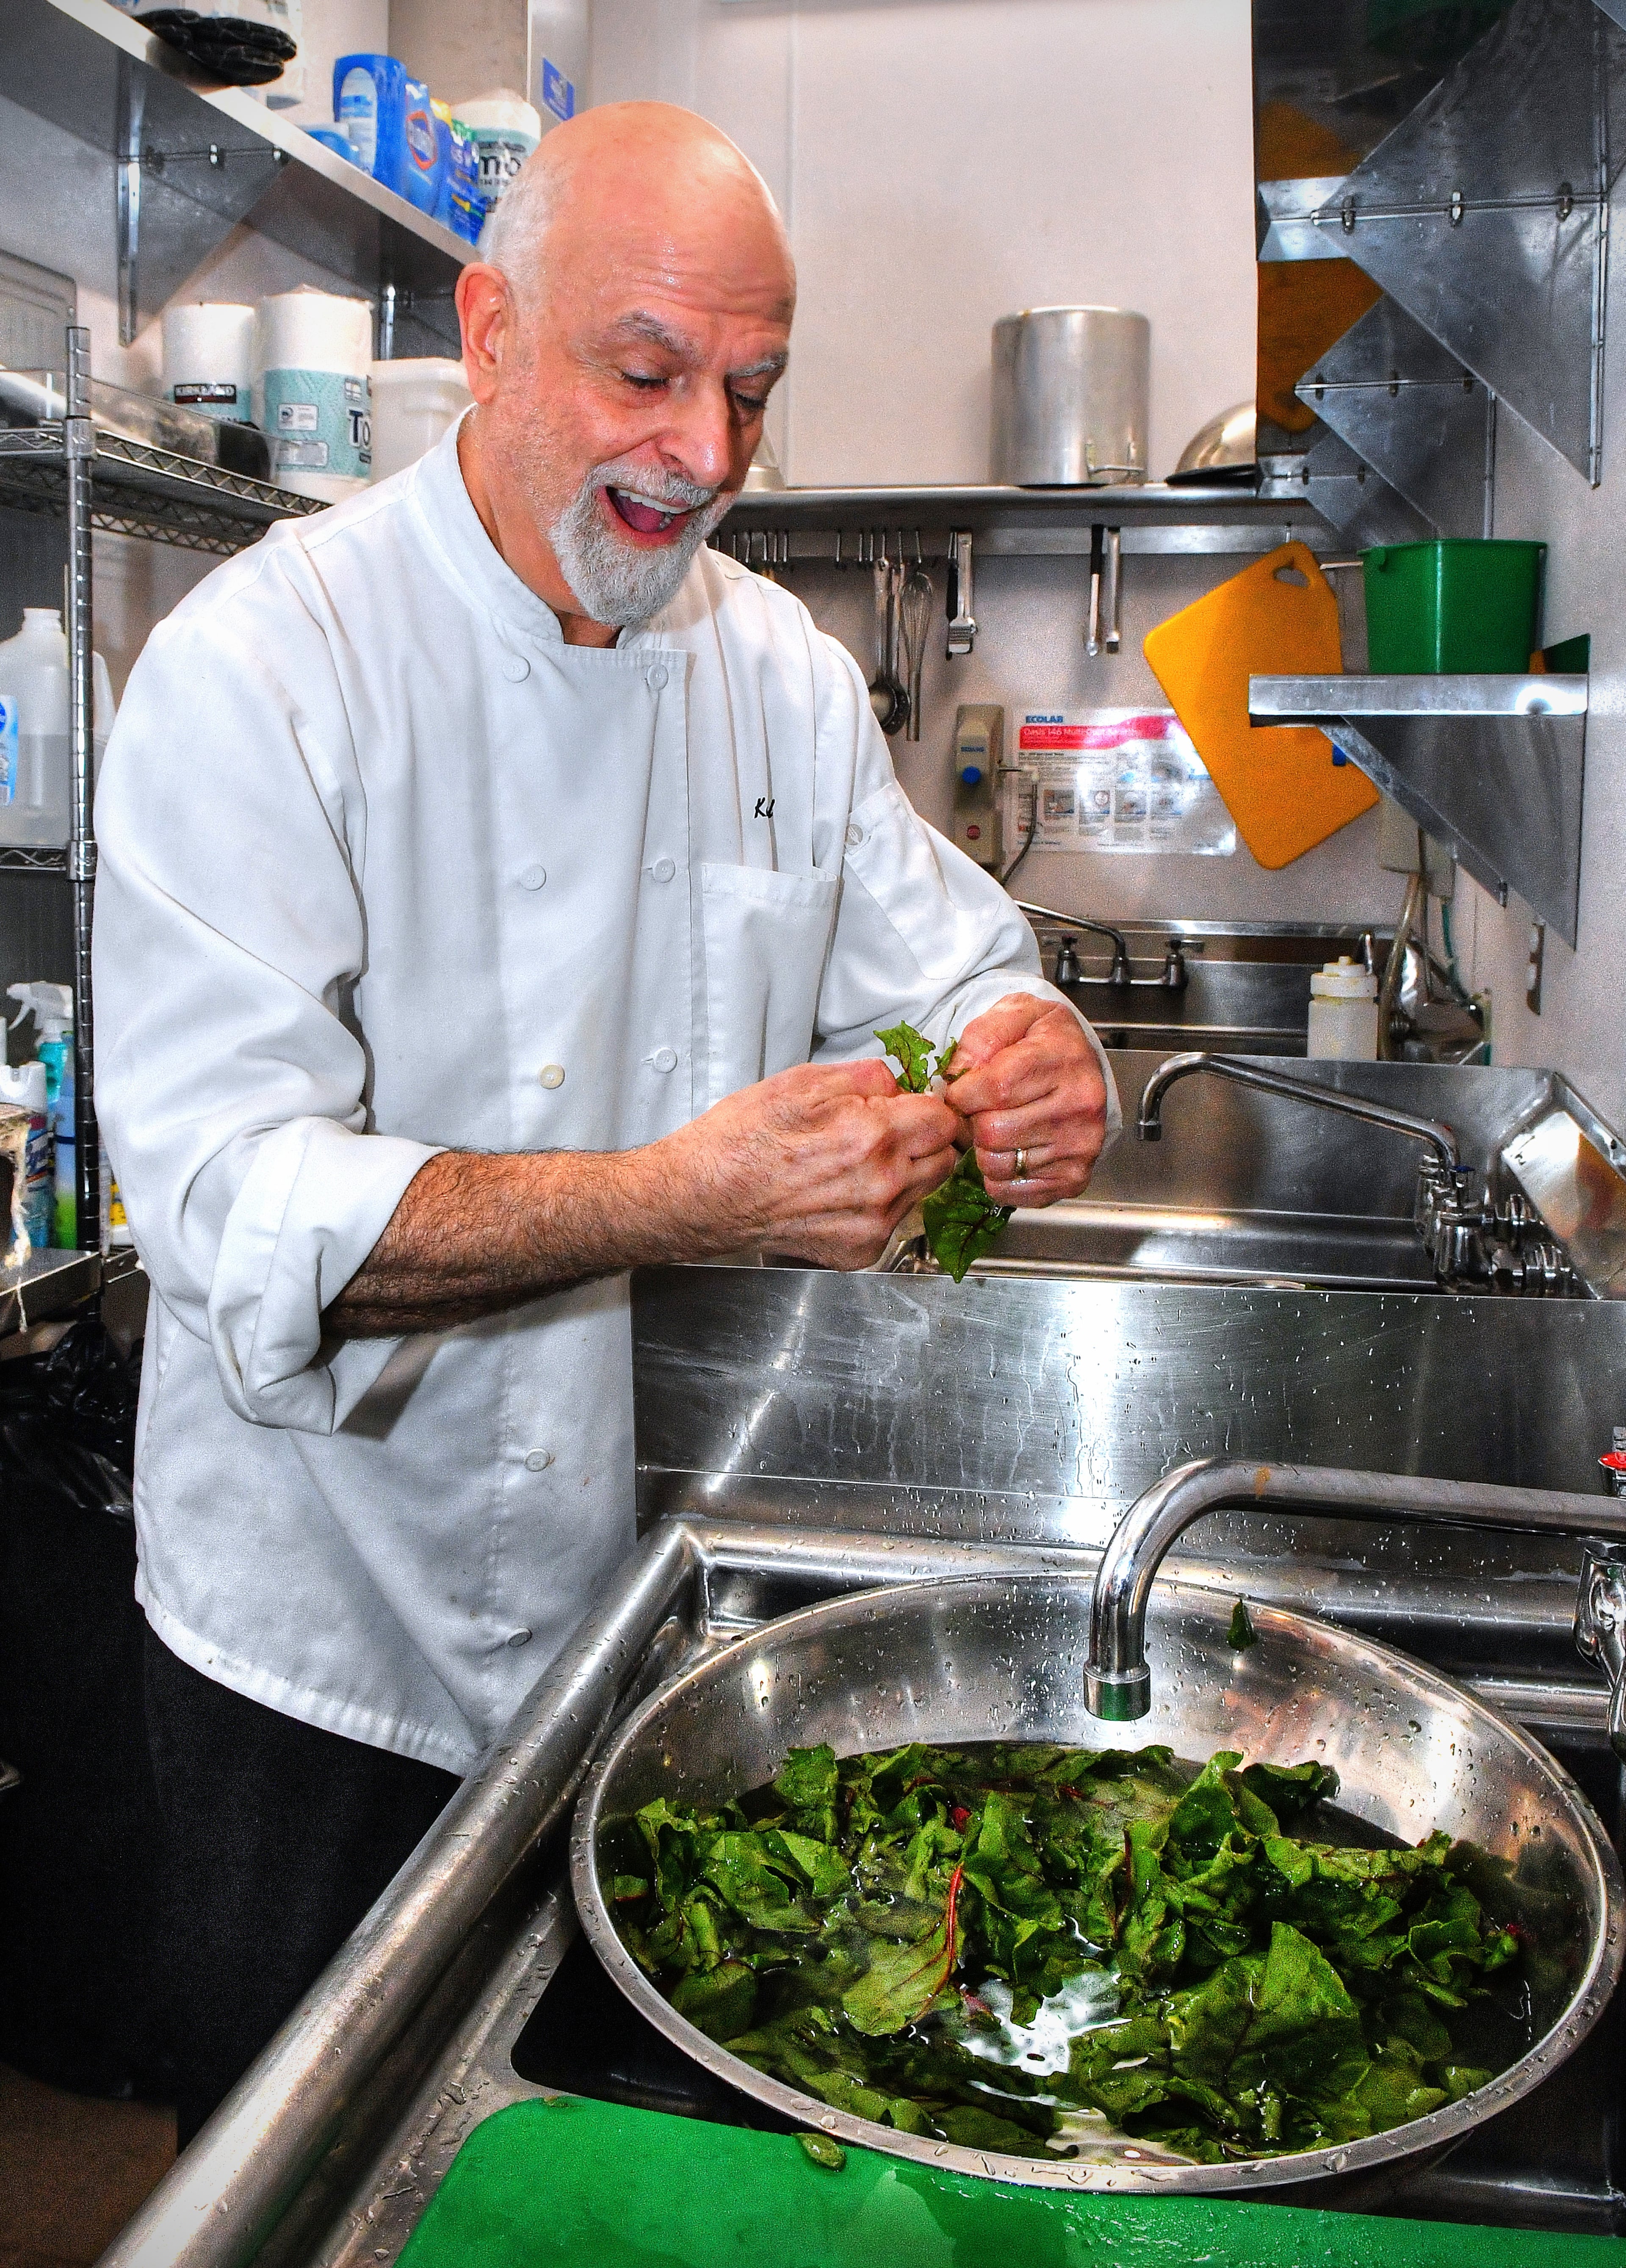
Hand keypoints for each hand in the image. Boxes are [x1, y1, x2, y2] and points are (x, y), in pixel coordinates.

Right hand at [649, 1059, 960, 1268]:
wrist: (703, 1197)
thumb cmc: (742, 1141)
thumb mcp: (803, 1082)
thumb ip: (867, 1077)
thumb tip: (902, 1083)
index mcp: (871, 1137)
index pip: (945, 1120)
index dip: (930, 1105)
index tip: (915, 1104)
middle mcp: (880, 1187)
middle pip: (945, 1157)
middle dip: (926, 1138)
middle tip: (891, 1129)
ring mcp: (872, 1226)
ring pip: (924, 1190)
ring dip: (906, 1171)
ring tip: (859, 1160)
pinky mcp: (860, 1251)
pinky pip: (895, 1221)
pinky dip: (881, 1204)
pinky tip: (843, 1189)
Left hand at [943, 994, 1107, 1206]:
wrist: (1080, 1063)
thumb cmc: (1041, 1040)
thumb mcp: (1014, 1013)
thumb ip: (981, 1036)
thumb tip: (955, 1080)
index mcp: (1062, 1061)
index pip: (995, 1089)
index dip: (963, 1094)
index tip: (962, 1091)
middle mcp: (1078, 1107)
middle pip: (992, 1131)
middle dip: (973, 1121)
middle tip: (981, 1110)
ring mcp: (1079, 1147)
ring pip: (997, 1164)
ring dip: (984, 1149)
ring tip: (998, 1128)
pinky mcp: (1073, 1178)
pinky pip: (1010, 1191)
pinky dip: (999, 1176)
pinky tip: (1010, 1150)